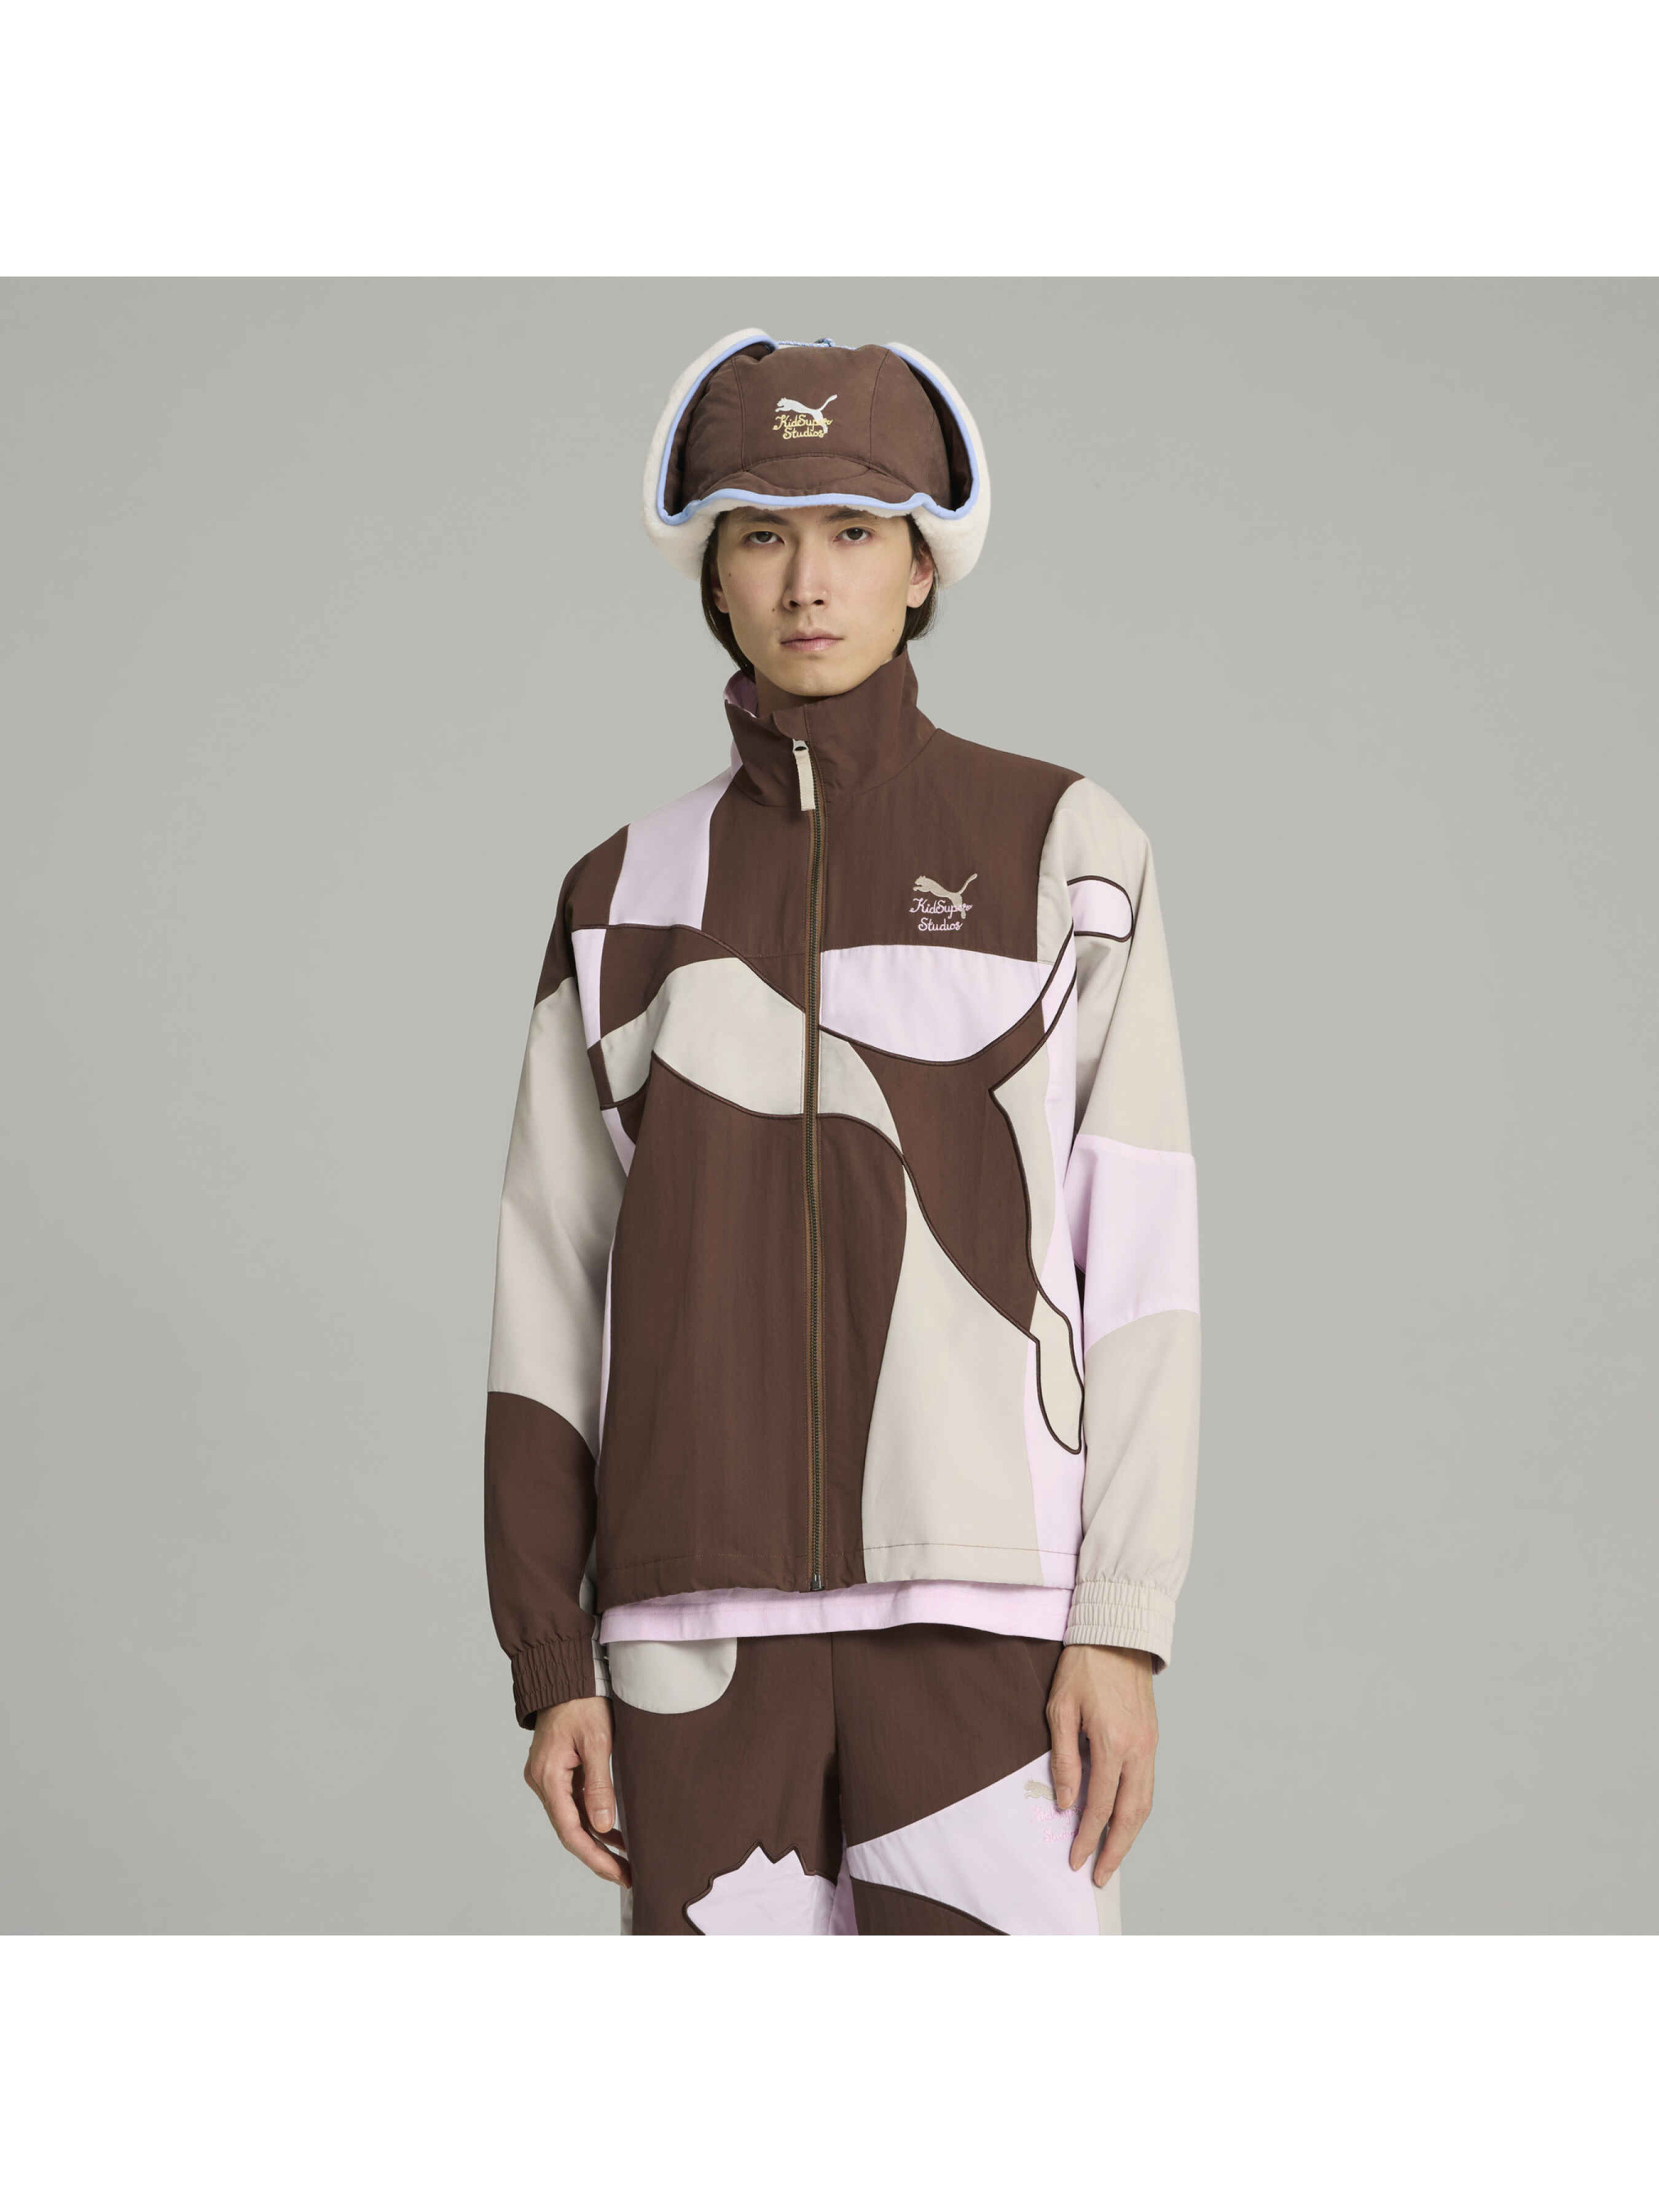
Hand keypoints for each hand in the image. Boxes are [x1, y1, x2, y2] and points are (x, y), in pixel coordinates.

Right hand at [524, 1695, 631, 1887]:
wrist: (566, 1675)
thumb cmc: (582, 1701)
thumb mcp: (597, 1741)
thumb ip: (600, 1785)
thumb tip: (602, 1826)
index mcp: (548, 1776)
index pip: (570, 1830)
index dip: (594, 1857)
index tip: (618, 1873)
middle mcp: (542, 1781)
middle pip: (569, 1830)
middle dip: (597, 1855)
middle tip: (626, 1875)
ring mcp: (548, 1777)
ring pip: (571, 1819)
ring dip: (596, 1840)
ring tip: (625, 1860)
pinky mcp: (557, 1772)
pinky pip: (573, 1804)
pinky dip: (592, 1819)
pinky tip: (612, 1832)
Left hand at [1046, 1644, 1157, 1885]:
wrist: (1118, 1635)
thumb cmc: (1083, 1667)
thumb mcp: (1060, 1708)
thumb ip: (1064, 1759)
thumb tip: (1065, 1803)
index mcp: (1112, 1742)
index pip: (1099, 1805)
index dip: (1086, 1837)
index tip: (1074, 1859)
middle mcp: (1138, 1750)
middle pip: (1130, 1815)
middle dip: (1115, 1850)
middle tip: (1099, 1877)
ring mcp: (1150, 1746)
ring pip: (1144, 1805)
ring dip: (1130, 1836)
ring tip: (1113, 1859)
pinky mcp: (1153, 1740)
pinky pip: (1148, 1786)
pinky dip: (1138, 1812)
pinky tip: (1125, 1823)